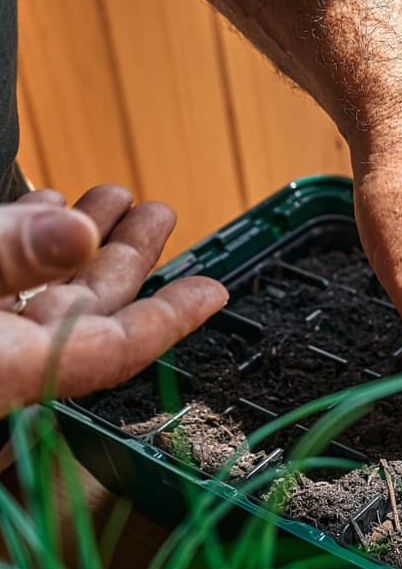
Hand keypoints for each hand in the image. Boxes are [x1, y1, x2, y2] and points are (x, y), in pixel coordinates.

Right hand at [0, 185, 227, 410]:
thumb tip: (79, 233)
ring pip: (42, 294)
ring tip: (109, 201)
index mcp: (4, 368)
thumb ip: (4, 256)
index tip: (213, 292)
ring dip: (79, 242)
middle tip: (158, 215)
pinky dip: (27, 248)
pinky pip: (2, 286)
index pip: (112, 350)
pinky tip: (44, 215)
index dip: (171, 318)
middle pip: (84, 314)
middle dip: (129, 258)